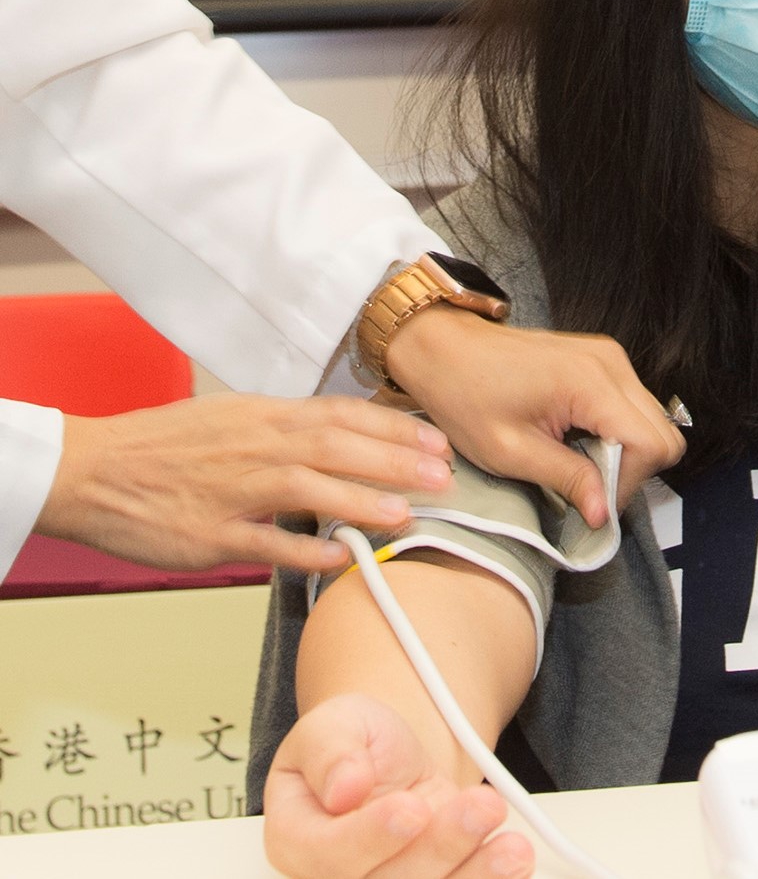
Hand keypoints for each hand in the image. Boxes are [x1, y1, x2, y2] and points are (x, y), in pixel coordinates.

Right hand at [35, 397, 449, 574]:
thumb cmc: (166, 445)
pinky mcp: (210, 535)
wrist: (94, 470)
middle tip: (445, 477)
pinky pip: (265, 544)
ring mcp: (234, 492)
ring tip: (406, 515)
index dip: (396, 428)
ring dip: (362, 502)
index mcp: (265, 416)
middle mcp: (257, 448)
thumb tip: (343, 438)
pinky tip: (339, 560)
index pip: (345, 415)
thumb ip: (288, 429)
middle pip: (339, 448)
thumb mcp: (233, 417)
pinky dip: (304, 552)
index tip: (437, 441)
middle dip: (398, 462)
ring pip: (309, 490)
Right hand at [264, 693, 529, 878]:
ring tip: (512, 848)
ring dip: (474, 875)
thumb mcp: (333, 725)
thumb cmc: (355, 746)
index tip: (412, 808)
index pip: (326, 855)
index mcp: (298, 841)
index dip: (370, 838)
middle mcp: (339, 877)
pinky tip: (515, 864)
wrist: (392, 762)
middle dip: (440, 850)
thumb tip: (343, 787)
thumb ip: (331, 752)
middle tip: (482, 809)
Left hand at [386, 309, 680, 528]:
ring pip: (652, 421)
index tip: (591, 503)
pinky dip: (614, 433)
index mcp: (591, 383)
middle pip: (662, 433)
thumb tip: (603, 515)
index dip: (627, 483)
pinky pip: (632, 406)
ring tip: (576, 465)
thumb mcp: (510, 451)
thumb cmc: (466, 395)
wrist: (444, 348)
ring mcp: (611, 358)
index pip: (651, 443)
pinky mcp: (604, 360)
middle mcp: (612, 364)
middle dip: (631, 471)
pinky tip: (575, 442)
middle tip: (586, 489)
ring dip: (623, 453)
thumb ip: (566, 480)